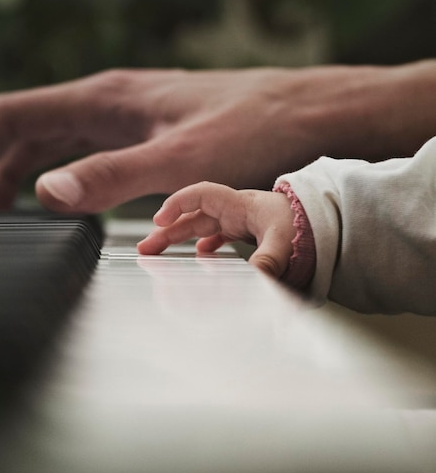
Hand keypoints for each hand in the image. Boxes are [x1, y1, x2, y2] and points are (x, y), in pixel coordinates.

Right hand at [0, 68, 317, 213]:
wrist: (306, 114)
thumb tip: (44, 193)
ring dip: (18, 176)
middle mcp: (107, 104)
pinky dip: (55, 177)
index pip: (10, 118)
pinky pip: (82, 153)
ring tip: (1, 216)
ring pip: (51, 143)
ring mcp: (125, 118)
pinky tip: (58, 202)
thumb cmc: (254, 129)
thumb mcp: (180, 160)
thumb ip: (112, 176)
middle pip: (22, 132)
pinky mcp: (144, 135)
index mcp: (103, 100)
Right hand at [137, 182, 295, 278]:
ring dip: (177, 238)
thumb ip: (270, 259)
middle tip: (145, 248)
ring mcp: (238, 221)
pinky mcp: (244, 232)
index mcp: (240, 205)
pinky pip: (215, 235)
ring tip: (157, 253)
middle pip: (192, 216)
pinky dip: (202, 244)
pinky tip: (196, 256)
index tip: (159, 221)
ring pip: (199, 227)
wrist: (328, 221)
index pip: (201, 195)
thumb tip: (255, 277)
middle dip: (166, 230)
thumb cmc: (307, 224)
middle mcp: (235, 211)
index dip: (177, 204)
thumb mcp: (287, 241)